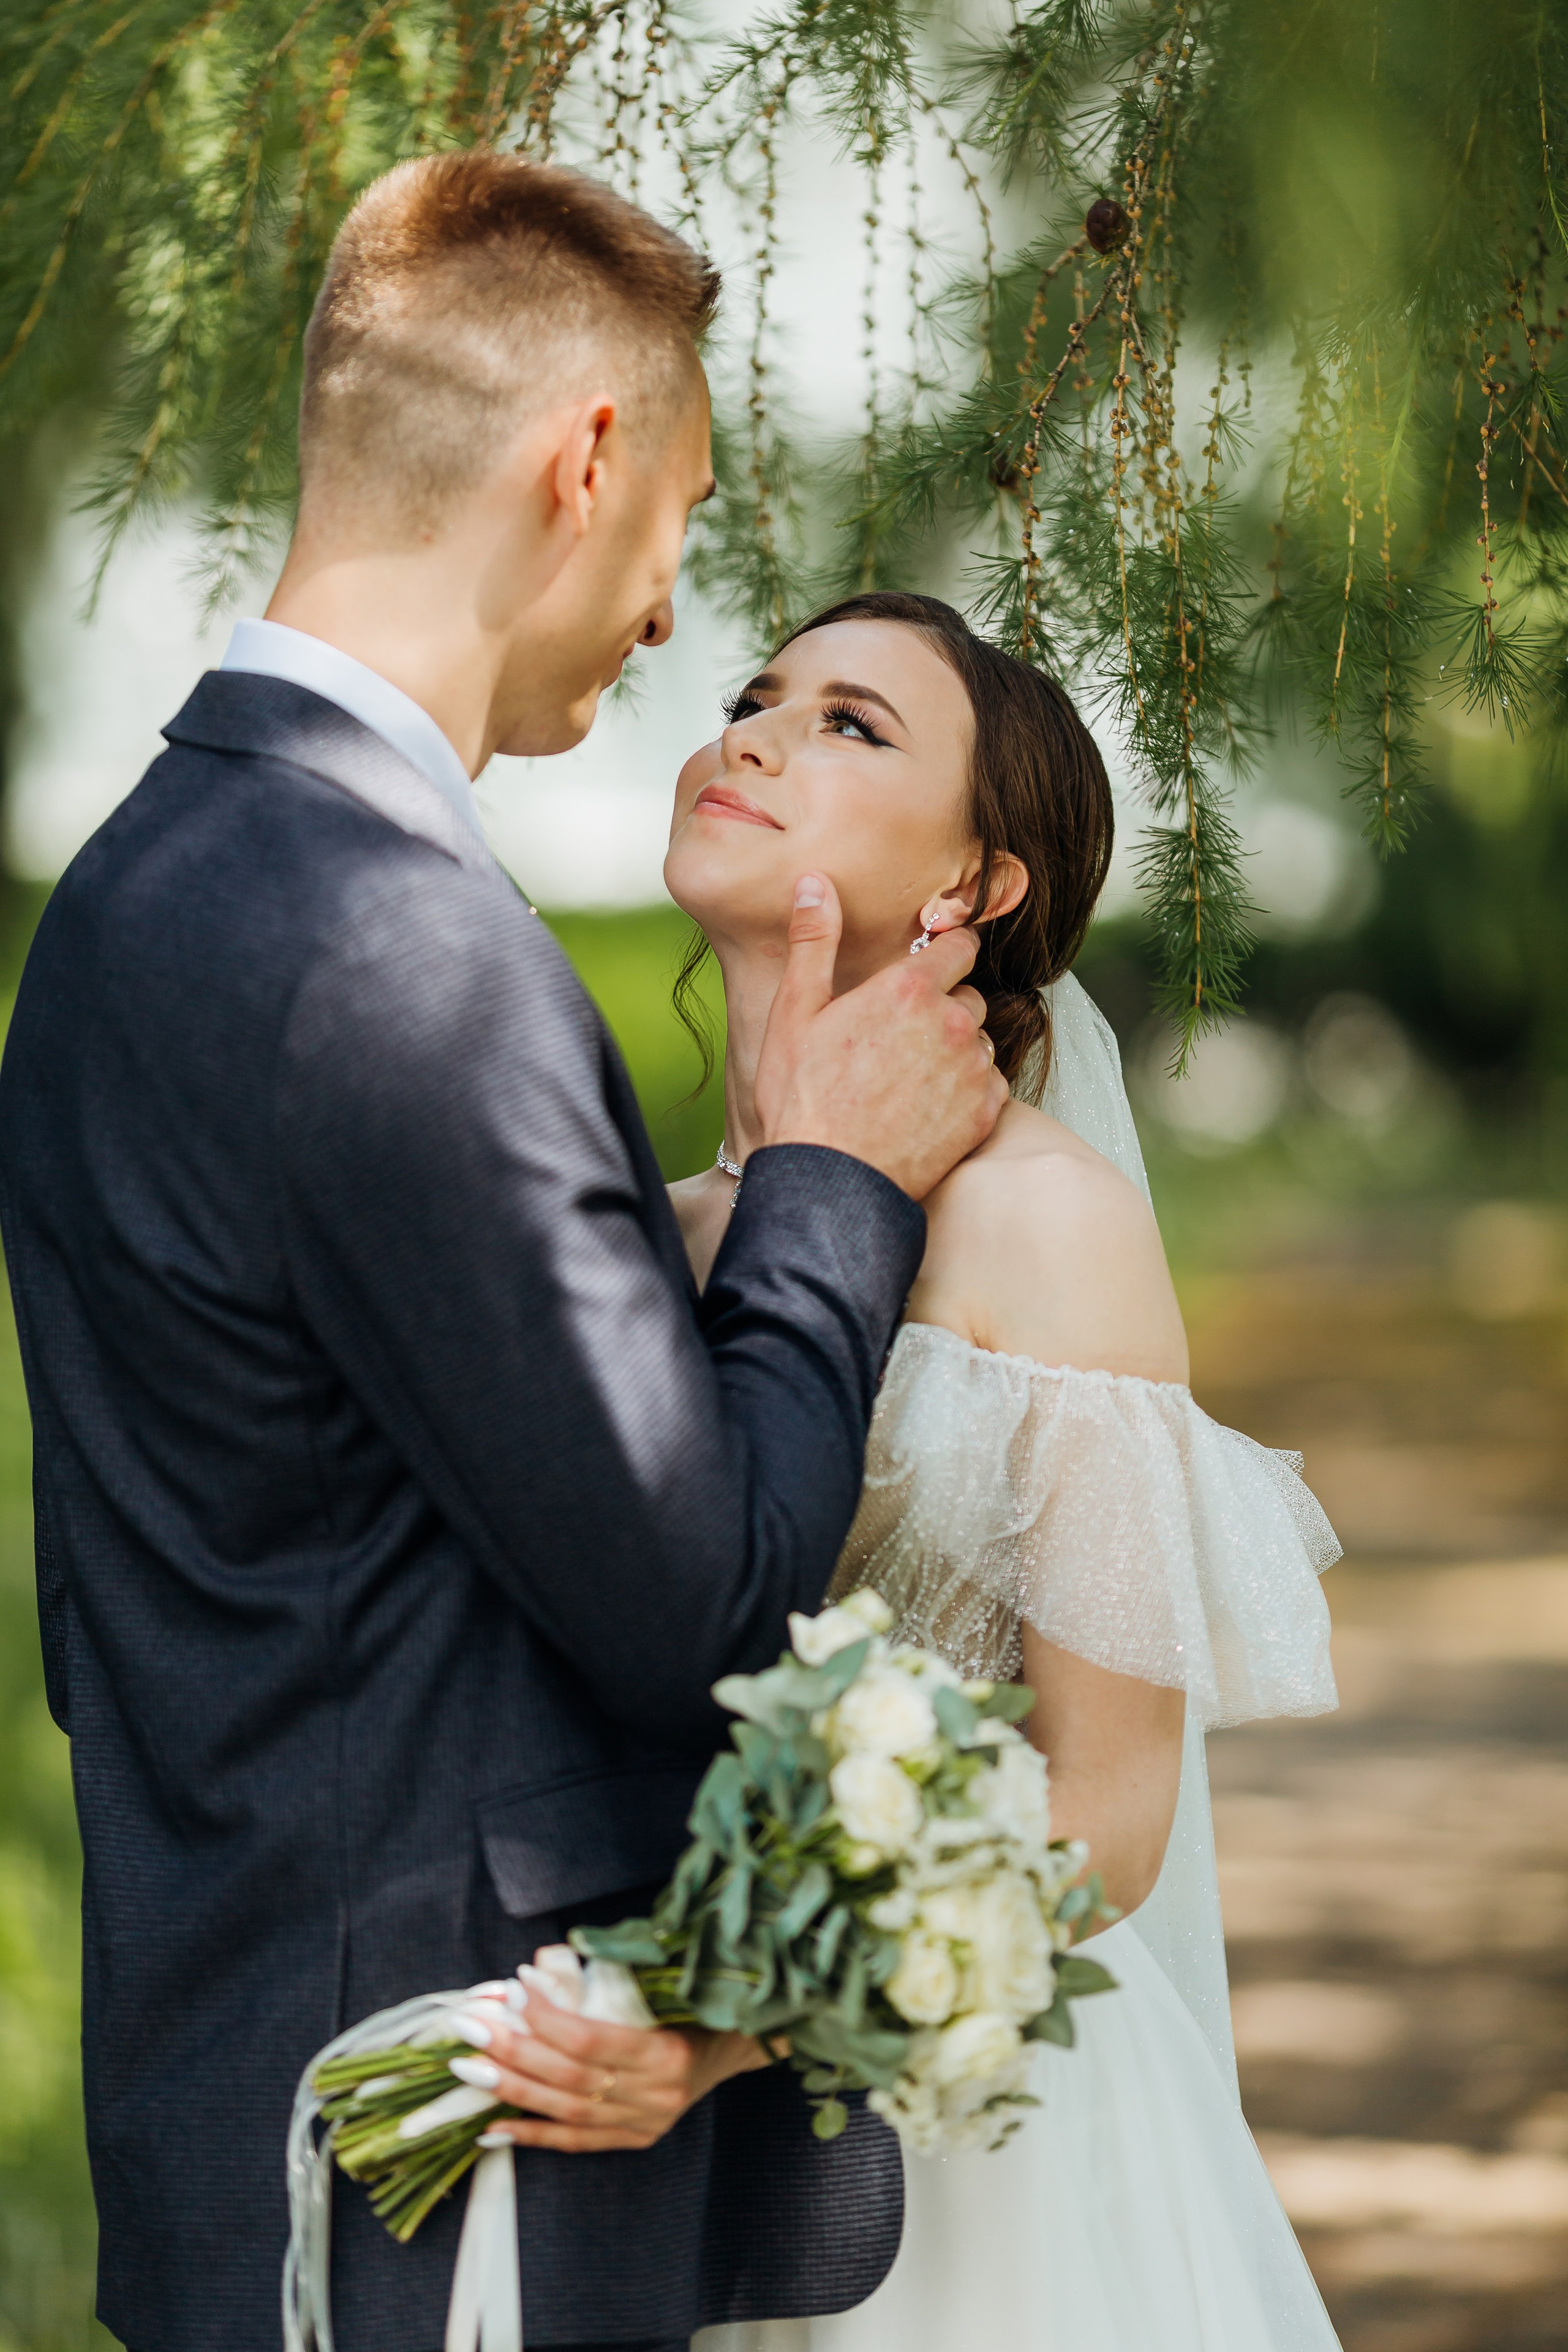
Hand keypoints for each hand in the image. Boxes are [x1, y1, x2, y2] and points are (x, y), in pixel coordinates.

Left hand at [460, 1991, 770, 2154]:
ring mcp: (645, 2123)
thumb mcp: (664, 1981)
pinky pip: (576, 2142)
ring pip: (567, 2111)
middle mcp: (655, 2096)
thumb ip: (607, 1975)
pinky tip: (492, 2128)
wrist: (738, 2044)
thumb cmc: (696, 2002)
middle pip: (571, 2078)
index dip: (546, 2017)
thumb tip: (543, 1963)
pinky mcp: (636, 2139)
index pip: (590, 2040)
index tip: (514, 1988)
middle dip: (515, 2051)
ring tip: (469, 2069)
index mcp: (666, 2054)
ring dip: (513, 2089)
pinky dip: (532, 2135)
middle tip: (471, 2026)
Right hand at [754, 874, 1007, 1200]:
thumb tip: (815, 883)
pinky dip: (969, 1091)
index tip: (932, 966)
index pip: (960, 947)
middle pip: (969, 996)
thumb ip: (813, 941)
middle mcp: (952, 1022)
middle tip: (902, 1038)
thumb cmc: (802, 1098)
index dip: (947, 954)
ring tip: (912, 1077)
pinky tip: (930, 1106)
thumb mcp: (795, 1011)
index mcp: (909, 989)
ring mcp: (973, 1070)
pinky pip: (991, 1085)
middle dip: (944, 1008)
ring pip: (981, 1042)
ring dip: (957, 1050)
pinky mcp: (984, 1114)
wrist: (830, 1180)